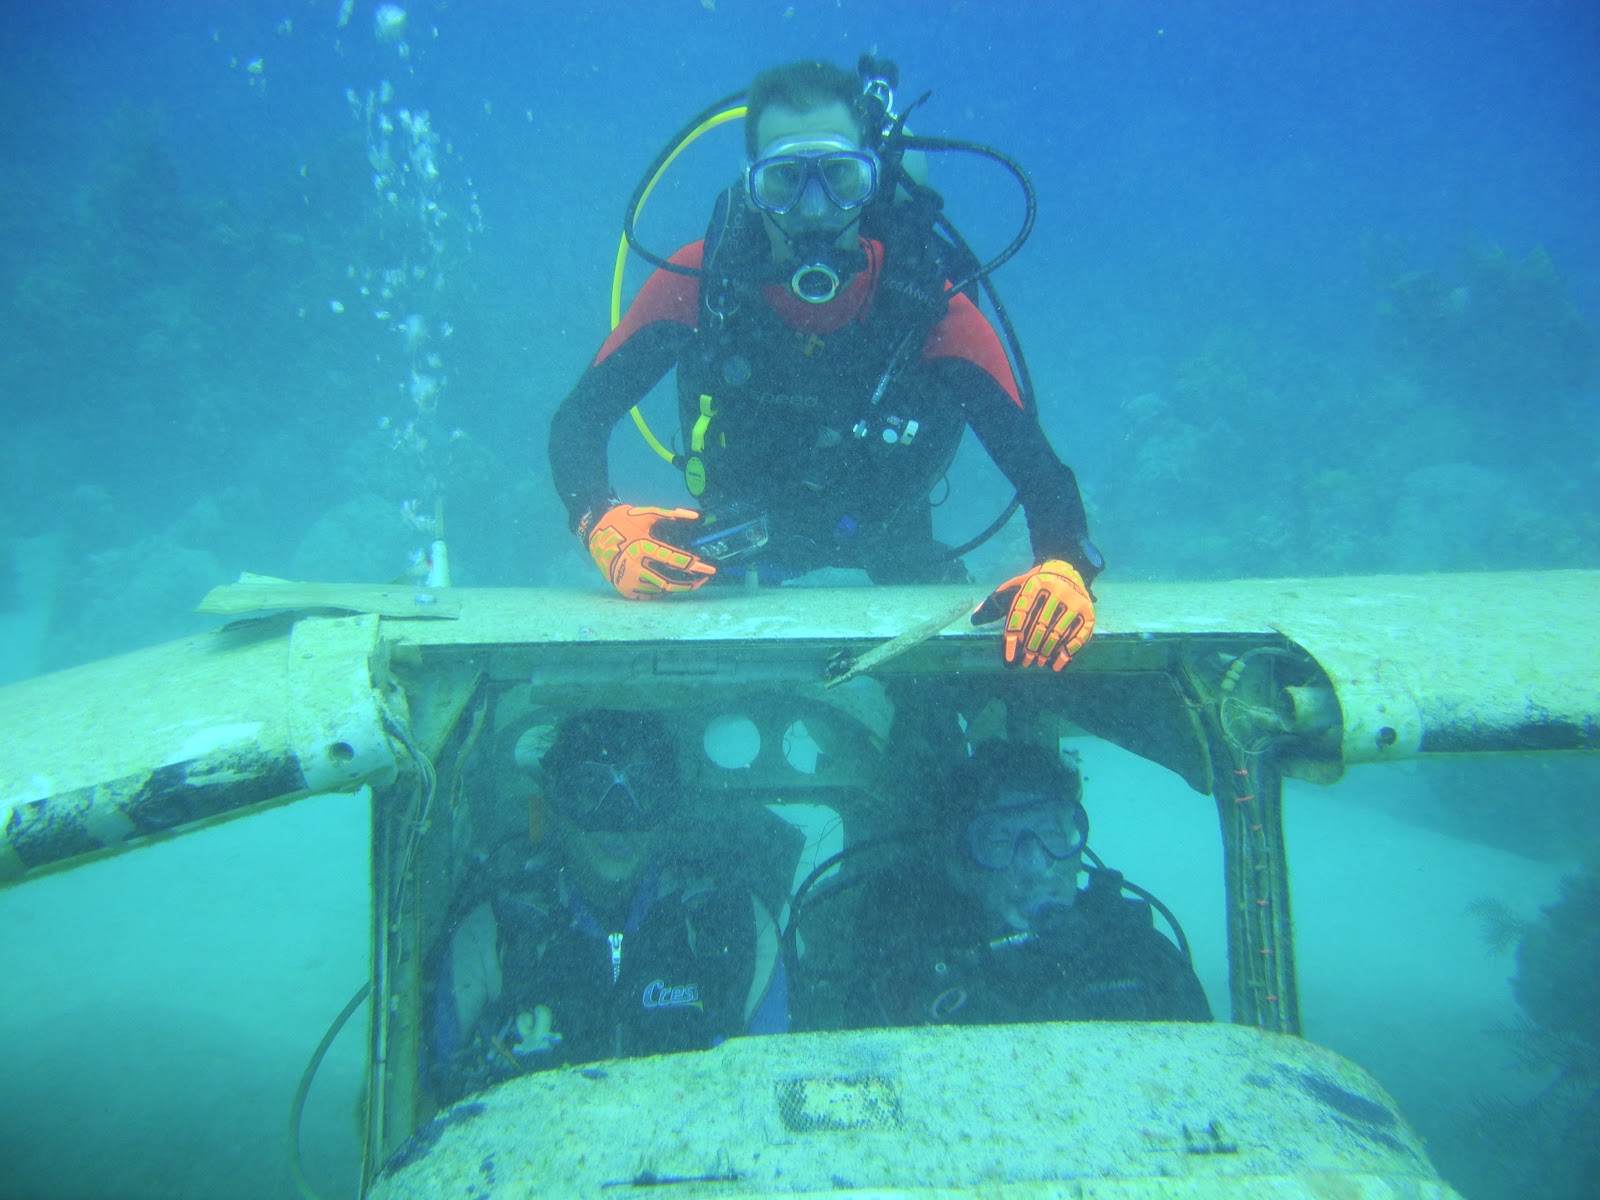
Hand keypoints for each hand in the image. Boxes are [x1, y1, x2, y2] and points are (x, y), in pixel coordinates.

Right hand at [584, 503, 715, 598]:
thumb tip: (696, 517)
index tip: (710, 569)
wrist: (595, 536)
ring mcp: (629, 581)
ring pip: (661, 590)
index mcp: (642, 547)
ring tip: (690, 583)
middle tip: (703, 580)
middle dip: (691, 583)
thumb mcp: (645, 514)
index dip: (695, 566)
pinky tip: (668, 582)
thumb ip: (670, 515)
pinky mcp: (626, 590)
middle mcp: (635, 567)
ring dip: (678, 587)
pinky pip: (649, 594)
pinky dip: (661, 590)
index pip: (675, 560)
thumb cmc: (623, 522)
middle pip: (670, 582)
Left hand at [971, 559, 1094, 670]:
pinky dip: (1066, 655)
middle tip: (1024, 663)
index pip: (1020, 616)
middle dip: (1030, 649)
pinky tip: (1055, 666)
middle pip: (1040, 627)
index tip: (1009, 660)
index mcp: (1034, 584)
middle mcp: (1056, 591)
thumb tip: (974, 619)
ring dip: (1046, 653)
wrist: (1067, 571)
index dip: (1013, 640)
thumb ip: (995, 603)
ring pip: (1058, 634)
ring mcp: (1075, 602)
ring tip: (1037, 663)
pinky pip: (1078, 638)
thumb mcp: (1014, 588)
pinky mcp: (1089, 613)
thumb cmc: (1035, 586)